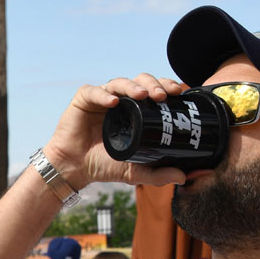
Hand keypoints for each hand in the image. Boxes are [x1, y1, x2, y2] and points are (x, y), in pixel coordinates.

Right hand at [42, 73, 188, 192]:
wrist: (74, 169)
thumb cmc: (104, 165)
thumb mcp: (135, 172)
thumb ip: (159, 174)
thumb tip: (185, 177)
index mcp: (136, 110)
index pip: (155, 91)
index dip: (167, 87)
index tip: (179, 92)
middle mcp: (121, 100)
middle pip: (141, 81)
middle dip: (154, 84)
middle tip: (163, 95)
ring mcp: (102, 98)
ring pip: (120, 82)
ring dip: (133, 86)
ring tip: (142, 95)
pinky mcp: (83, 99)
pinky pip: (94, 92)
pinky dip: (103, 95)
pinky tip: (112, 102)